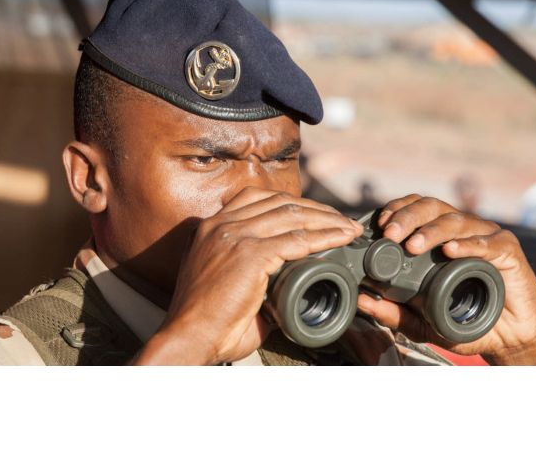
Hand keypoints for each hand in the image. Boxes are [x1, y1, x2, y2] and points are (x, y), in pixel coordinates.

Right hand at [135, 187, 362, 364]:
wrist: (186, 338)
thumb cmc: (206, 320)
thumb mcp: (223, 281)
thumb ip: (251, 272)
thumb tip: (286, 284)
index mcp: (212, 226)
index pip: (258, 198)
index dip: (293, 203)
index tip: (316, 214)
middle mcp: (222, 224)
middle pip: (280, 202)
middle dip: (316, 209)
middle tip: (341, 221)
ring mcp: (234, 236)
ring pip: (292, 215)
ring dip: (326, 220)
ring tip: (349, 229)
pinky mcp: (249, 254)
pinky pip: (296, 240)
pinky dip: (323, 238)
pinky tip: (340, 240)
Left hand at [356, 194, 535, 364]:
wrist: (506, 338)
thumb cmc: (462, 320)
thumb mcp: (422, 321)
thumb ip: (393, 313)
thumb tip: (361, 300)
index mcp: (436, 235)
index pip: (414, 208)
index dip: (397, 209)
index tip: (381, 224)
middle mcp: (458, 229)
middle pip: (430, 206)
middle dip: (407, 217)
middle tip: (391, 234)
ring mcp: (483, 236)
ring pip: (454, 220)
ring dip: (431, 231)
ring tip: (413, 246)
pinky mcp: (507, 249)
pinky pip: (488, 242)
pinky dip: (469, 244)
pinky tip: (451, 251)